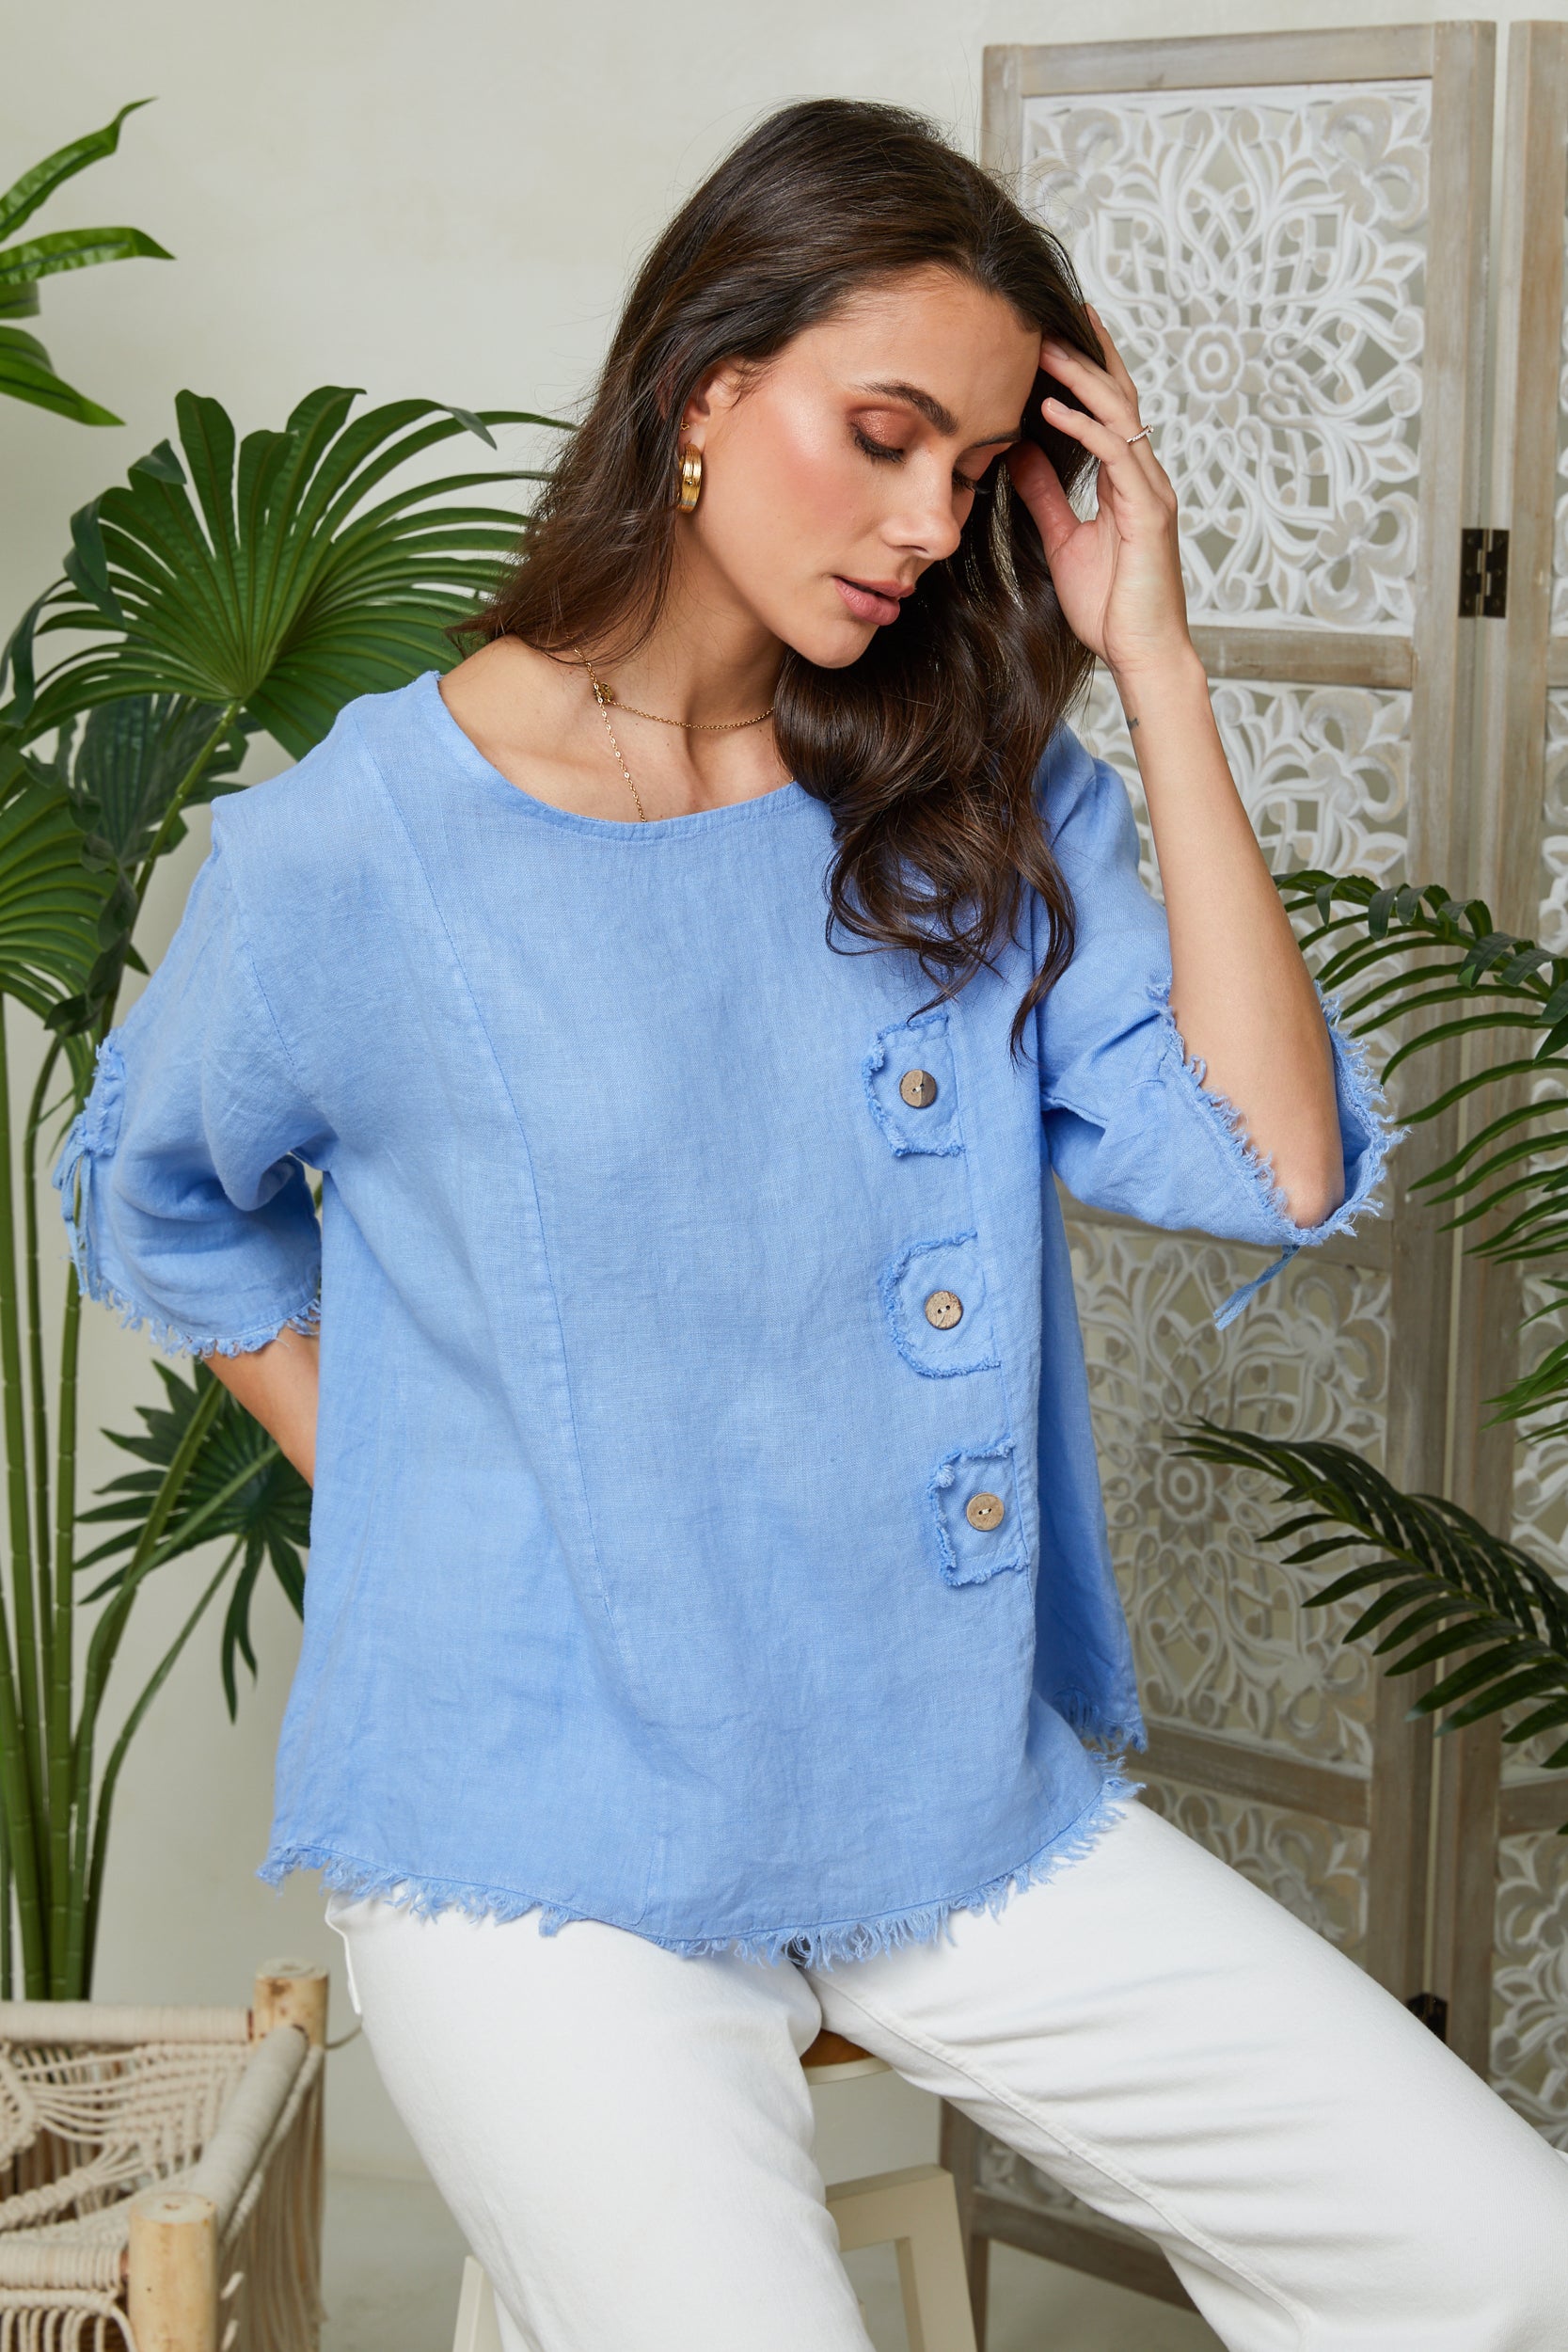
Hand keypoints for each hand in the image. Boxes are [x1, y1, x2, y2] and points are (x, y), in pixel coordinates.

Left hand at [1005, 303, 1192, 684]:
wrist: (1142, 654)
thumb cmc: (1110, 608)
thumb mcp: (1064, 541)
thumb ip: (1046, 496)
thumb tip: (1020, 454)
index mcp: (1128, 483)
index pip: (1109, 412)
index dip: (1086, 372)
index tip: (1055, 337)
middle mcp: (1145, 478)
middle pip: (1119, 398)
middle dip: (1086, 356)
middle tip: (1049, 319)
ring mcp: (1151, 491)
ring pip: (1119, 416)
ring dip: (1081, 379)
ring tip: (1046, 348)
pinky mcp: (1148, 512)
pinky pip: (1116, 455)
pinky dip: (1085, 427)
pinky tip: (1053, 408)